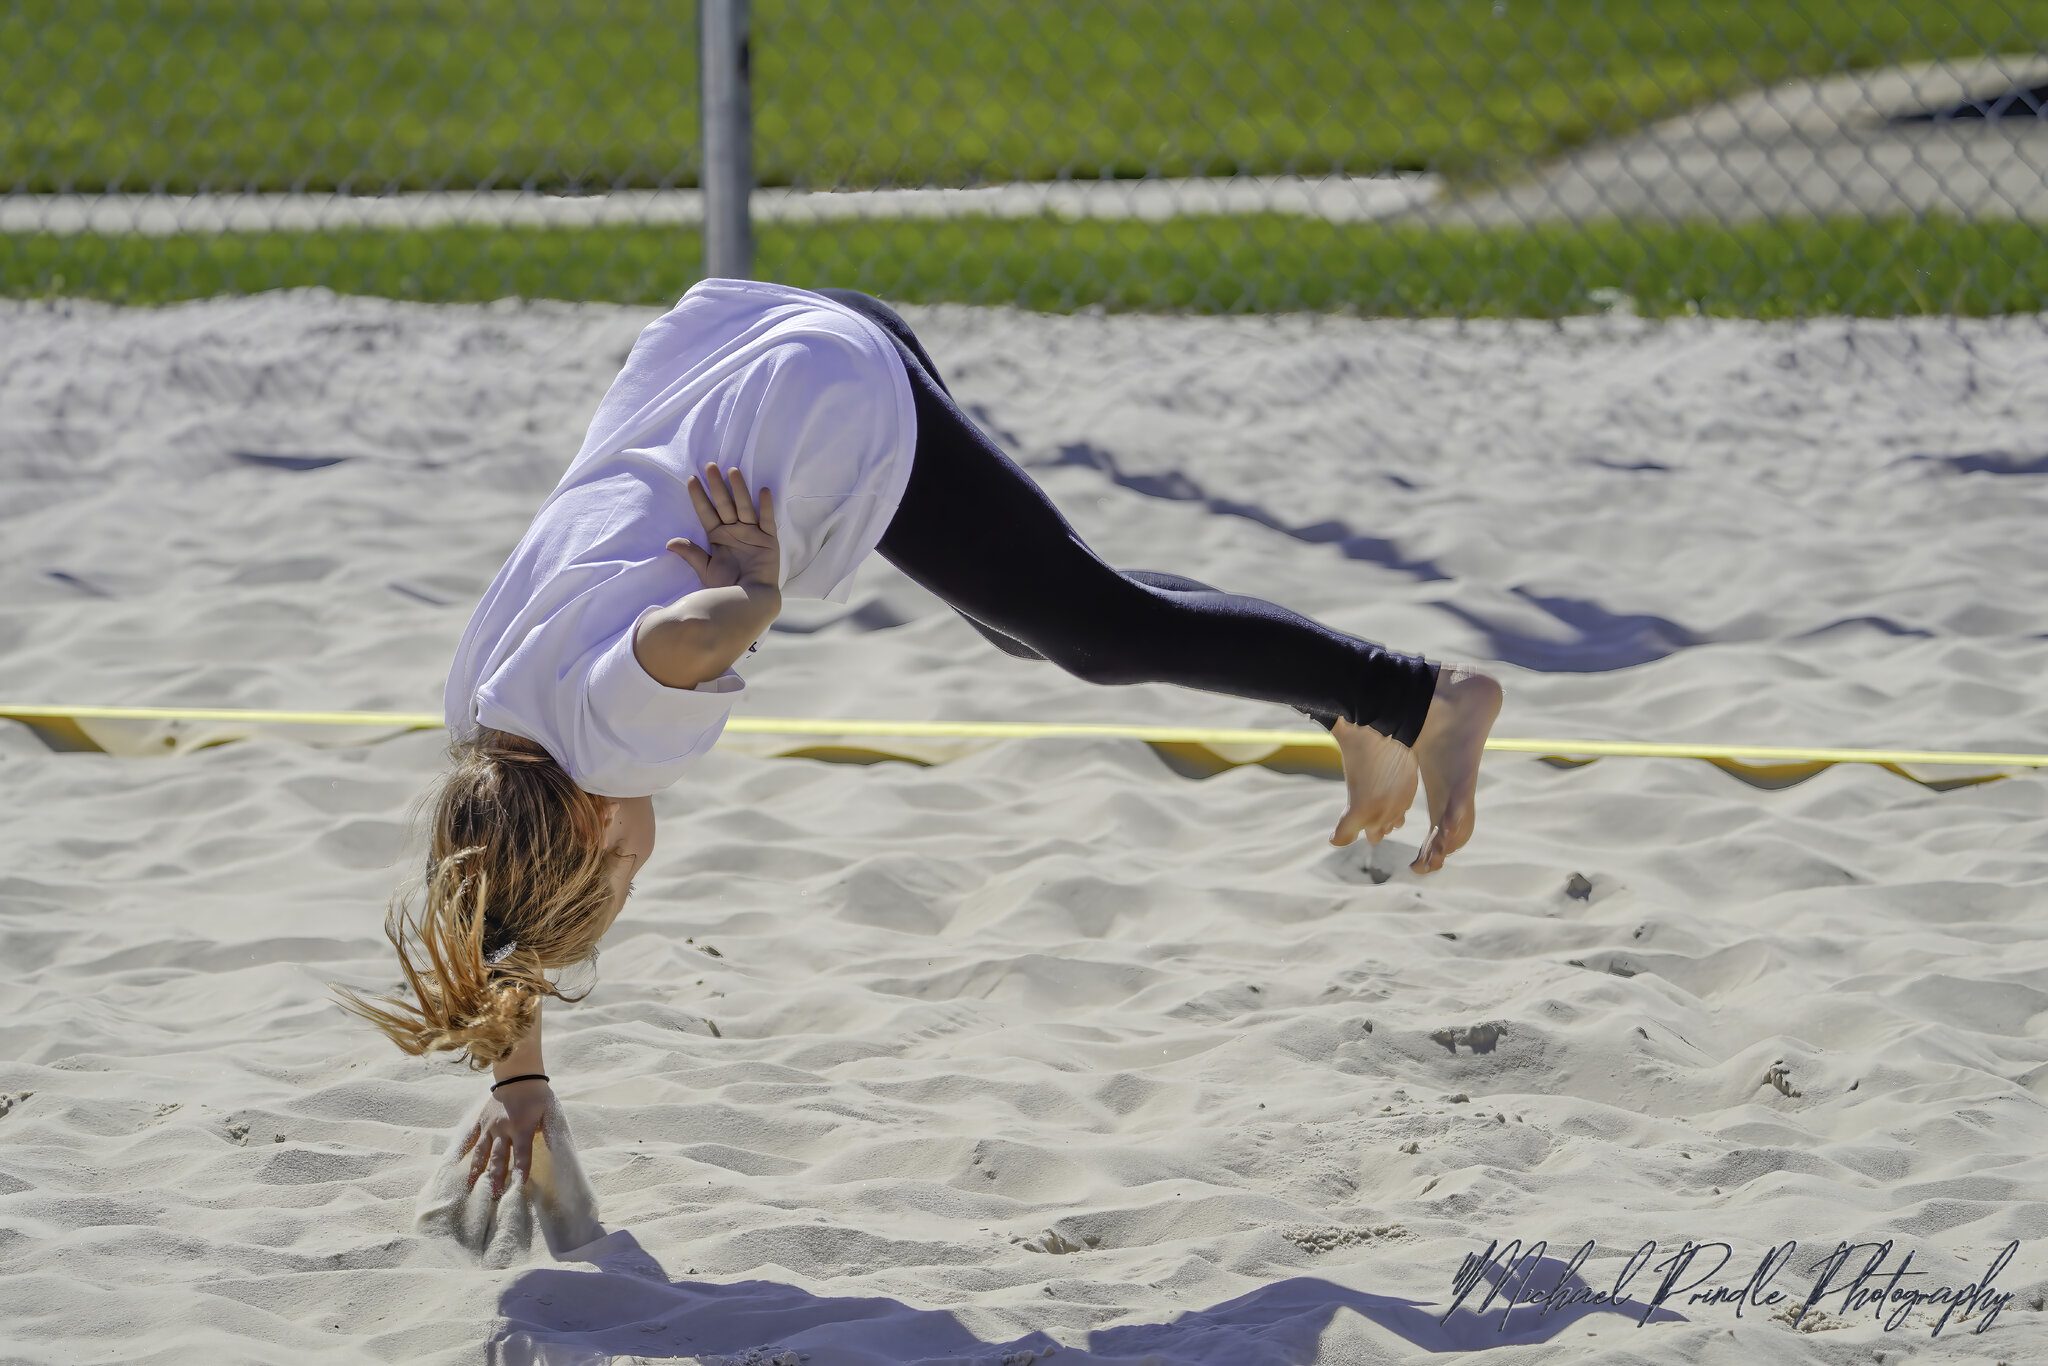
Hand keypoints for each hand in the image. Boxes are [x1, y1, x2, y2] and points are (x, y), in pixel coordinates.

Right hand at [460, 1079, 550, 1198]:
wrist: (518, 1074)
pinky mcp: (481, 1120)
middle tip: (492, 1196)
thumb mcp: (549, 1112)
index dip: (520, 1172)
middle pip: (498, 1158)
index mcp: (522, 1128)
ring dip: (477, 1170)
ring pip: (481, 1152)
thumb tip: (556, 1151)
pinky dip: (464, 1150)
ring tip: (471, 1187)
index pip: (522, 1155)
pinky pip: (470, 1137)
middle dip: (496, 1178)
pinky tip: (456, 1163)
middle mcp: (503, 1129)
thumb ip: (550, 1132)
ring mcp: (489, 1125)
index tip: (517, 1188)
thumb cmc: (537, 1095)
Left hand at [670, 462, 780, 589]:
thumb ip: (691, 554)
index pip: (707, 512)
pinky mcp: (769, 540)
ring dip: (739, 489)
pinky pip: (767, 520)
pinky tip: (763, 491)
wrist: (749, 602)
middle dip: (717, 486)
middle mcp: (734, 531)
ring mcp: (752, 533)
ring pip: (744, 507)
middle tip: (710, 466)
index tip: (691, 480)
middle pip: (724, 504)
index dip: (699, 497)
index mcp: (718, 536)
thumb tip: (669, 542)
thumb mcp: (706, 569)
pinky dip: (766, 506)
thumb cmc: (727, 588)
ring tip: (732, 471)